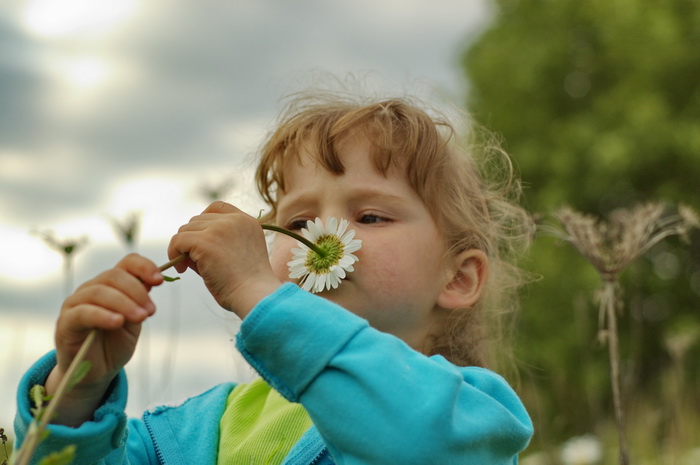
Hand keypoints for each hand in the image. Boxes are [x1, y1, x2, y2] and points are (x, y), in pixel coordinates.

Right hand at [45, 254, 162, 424]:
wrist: (96, 372)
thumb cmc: (115, 343)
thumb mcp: (135, 320)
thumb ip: (140, 301)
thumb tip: (153, 280)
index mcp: (111, 285)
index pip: (127, 263)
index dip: (144, 267)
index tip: (160, 281)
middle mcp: (91, 288)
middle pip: (114, 276)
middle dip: (136, 291)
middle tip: (150, 311)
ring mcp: (76, 303)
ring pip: (99, 291)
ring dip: (124, 303)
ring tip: (140, 318)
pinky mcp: (66, 322)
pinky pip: (83, 312)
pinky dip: (103, 315)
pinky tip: (117, 322)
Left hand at [168, 201, 282, 317]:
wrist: (256, 296)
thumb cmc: (248, 286)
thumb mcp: (239, 254)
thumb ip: (219, 242)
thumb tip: (187, 243)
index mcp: (247, 221)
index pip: (217, 208)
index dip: (203, 222)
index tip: (200, 242)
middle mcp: (235, 220)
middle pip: (197, 220)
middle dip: (192, 239)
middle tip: (193, 262)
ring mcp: (220, 228)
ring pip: (185, 230)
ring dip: (183, 248)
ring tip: (189, 267)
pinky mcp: (206, 241)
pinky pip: (178, 241)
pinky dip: (174, 253)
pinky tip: (182, 269)